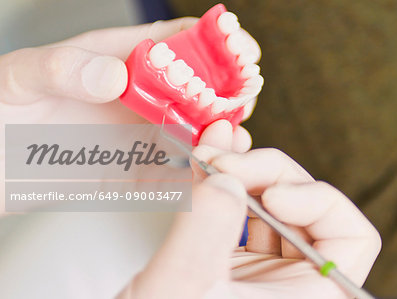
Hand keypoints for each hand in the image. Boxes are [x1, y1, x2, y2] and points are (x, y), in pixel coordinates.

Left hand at [0, 20, 251, 214]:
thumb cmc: (0, 107)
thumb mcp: (22, 76)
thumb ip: (64, 68)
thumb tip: (117, 75)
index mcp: (119, 59)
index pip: (177, 41)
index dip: (215, 42)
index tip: (242, 51)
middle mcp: (138, 96)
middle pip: (198, 89)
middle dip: (228, 94)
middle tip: (244, 104)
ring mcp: (139, 136)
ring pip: (194, 134)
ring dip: (219, 138)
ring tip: (234, 144)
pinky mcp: (132, 174)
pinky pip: (171, 177)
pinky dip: (193, 178)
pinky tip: (208, 178)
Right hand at [118, 134, 380, 297]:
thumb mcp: (181, 289)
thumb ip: (205, 231)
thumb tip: (226, 179)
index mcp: (303, 298)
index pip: (350, 239)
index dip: (319, 204)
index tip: (271, 196)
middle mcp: (289, 283)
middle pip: (304, 208)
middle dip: (265, 174)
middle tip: (223, 161)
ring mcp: (259, 269)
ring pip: (269, 203)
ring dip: (242, 169)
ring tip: (212, 148)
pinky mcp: (229, 259)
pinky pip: (235, 209)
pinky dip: (221, 181)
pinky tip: (204, 161)